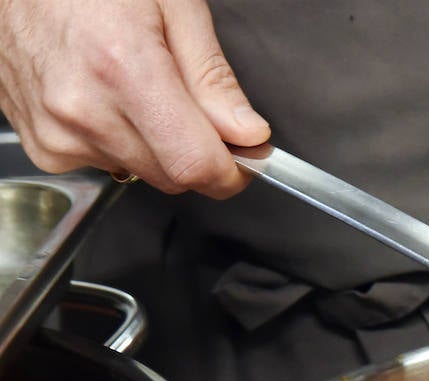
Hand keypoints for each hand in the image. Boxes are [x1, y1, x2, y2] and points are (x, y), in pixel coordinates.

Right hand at [0, 0, 269, 196]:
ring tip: (136, 85)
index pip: (196, 164)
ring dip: (155, 144)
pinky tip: (105, 96)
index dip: (233, 169)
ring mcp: (56, 131)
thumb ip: (213, 78)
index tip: (246, 155)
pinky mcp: (41, 144)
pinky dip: (117, 141)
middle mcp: (83, 109)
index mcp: (123, 69)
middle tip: (190, 103)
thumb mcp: (173, 5)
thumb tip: (247, 134)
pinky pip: (103, 164)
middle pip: (173, 175)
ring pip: (141, 172)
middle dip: (196, 150)